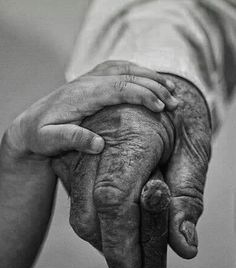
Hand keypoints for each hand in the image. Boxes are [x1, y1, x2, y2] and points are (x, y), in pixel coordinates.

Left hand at [4, 60, 177, 158]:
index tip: (161, 107)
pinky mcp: (92, 80)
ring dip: (150, 77)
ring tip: (171, 89)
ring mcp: (90, 78)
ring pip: (126, 69)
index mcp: (82, 95)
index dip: (142, 95)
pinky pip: (119, 69)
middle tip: (175, 102)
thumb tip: (99, 145)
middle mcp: (88, 82)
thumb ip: (73, 139)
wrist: (30, 124)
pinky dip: (138, 72)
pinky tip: (150, 80)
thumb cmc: (41, 135)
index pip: (119, 88)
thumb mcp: (51, 141)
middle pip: (128, 76)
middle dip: (154, 86)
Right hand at [52, 75, 210, 267]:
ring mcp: (82, 147)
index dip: (120, 242)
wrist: (158, 94)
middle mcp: (99, 140)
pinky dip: (94, 220)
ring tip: (127, 246)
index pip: (114, 198)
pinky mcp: (75, 155)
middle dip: (107, 248)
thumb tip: (184, 248)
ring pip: (79, 207)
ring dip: (100, 237)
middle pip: (88, 209)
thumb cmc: (180, 124)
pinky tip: (116, 223)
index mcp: (132, 137)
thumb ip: (187, 202)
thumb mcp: (194, 157)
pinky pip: (77, 197)